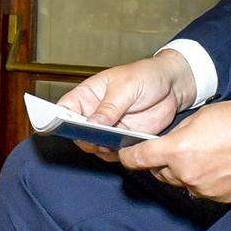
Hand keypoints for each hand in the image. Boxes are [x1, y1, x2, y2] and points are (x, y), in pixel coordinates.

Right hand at [57, 51, 196, 162]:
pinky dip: (116, 154)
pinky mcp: (124, 138)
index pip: (64, 108)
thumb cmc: (146, 76)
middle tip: (93, 139)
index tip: (59, 127)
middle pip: (76, 131)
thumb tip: (91, 123)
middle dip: (82, 137)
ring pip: (94, 144)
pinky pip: (113, 151)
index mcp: (88, 95)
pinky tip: (122, 148)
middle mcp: (94, 113)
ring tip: (110, 145)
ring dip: (99, 148)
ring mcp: (109, 127)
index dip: (57, 119)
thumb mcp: (126, 87)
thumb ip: (109, 107)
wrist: (173, 85)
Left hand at [119, 98, 230, 205]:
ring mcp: (204, 189)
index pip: (138, 160)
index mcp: (177, 150)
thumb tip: (167, 143)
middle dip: (161, 162)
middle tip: (174, 150)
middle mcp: (187, 174)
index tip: (127, 154)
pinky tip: (218, 167)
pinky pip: (202, 190)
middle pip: (159, 172)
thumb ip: (178, 134)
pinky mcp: (220, 198)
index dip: (129, 156)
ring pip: (181, 182)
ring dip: (183, 172)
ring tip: (203, 156)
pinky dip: (203, 181)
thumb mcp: (201, 117)